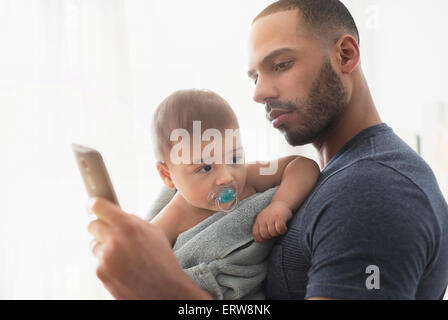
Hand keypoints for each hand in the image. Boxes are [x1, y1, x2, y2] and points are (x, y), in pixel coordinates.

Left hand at [86, 197, 211, 298]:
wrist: (164, 290)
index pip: (99, 206)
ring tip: (123, 256)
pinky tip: (122, 268)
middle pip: (92, 225)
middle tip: (111, 234)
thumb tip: (115, 213)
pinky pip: (97, 262)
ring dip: (103, 247)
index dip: (92, 204)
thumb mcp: (153, 232)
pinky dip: (106, 263)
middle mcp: (115, 240)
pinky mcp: (100, 273)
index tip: (90, 205)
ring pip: (94, 245)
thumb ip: (132, 221)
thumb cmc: (162, 260)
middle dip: (100, 228)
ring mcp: (105, 258)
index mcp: (129, 225)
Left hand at [252, 201, 291, 241]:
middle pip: (264, 235)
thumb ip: (260, 227)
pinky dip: (283, 231)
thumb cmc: (273, 214)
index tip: (266, 239)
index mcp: (258, 220)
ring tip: (279, 229)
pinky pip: (280, 229)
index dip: (261, 239)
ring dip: (277, 233)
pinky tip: (284, 228)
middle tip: (274, 232)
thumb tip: (258, 240)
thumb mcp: (263, 219)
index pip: (256, 234)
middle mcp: (263, 218)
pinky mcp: (279, 217)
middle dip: (270, 236)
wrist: (282, 202)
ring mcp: (271, 217)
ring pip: (272, 233)